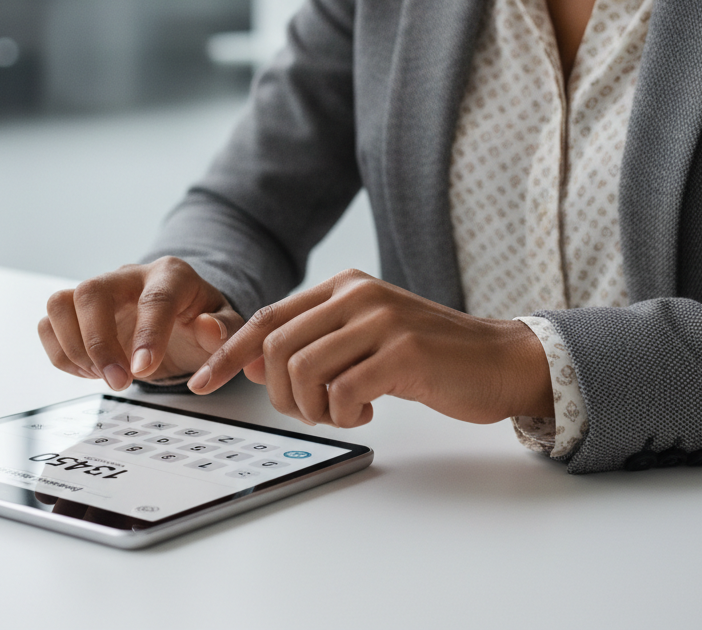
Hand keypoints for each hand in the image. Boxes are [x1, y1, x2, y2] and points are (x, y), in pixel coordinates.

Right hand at [38, 257, 244, 390]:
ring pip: (62, 303)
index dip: (147, 334)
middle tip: (119, 382)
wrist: (180, 316)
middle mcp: (127, 276)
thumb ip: (224, 329)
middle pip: (92, 292)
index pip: (154, 298)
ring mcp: (98, 291)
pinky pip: (50, 324)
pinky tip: (91, 372)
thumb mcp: (227, 325)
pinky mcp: (76, 310)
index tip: (143, 369)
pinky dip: (62, 354)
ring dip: (75, 348)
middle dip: (99, 343)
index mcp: (170, 275)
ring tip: (104, 376)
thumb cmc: (201, 319)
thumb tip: (207, 327)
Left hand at [186, 269, 553, 427]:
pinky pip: (343, 391)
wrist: (501, 359)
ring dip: (312, 407)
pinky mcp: (404, 352)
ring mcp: (381, 320)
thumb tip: (250, 362)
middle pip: (278, 347)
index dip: (229, 352)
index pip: (268, 317)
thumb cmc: (428, 356)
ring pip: (304, 369)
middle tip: (310, 412)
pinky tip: (367, 413)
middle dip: (280, 393)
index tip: (201, 382)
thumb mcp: (363, 341)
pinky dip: (343, 414)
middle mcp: (357, 294)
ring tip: (342, 413)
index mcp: (343, 286)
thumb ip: (313, 344)